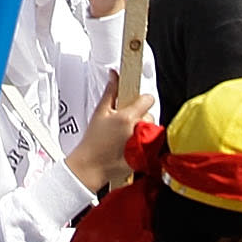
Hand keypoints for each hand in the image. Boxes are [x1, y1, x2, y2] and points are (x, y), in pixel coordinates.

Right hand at [68, 70, 151, 189]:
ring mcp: (143, 143)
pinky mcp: (145, 155)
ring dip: (142, 129)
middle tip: (124, 122)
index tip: (136, 102)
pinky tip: (129, 145)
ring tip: (125, 135)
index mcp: (128, 117)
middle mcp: (138, 130)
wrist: (91, 166)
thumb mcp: (100, 112)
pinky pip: (150, 142)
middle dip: (139, 116)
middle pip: (149, 114)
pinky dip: (143, 142)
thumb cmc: (93, 142)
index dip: (141, 99)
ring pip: (151, 128)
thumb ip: (110, 91)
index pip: (148, 99)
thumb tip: (114, 76)